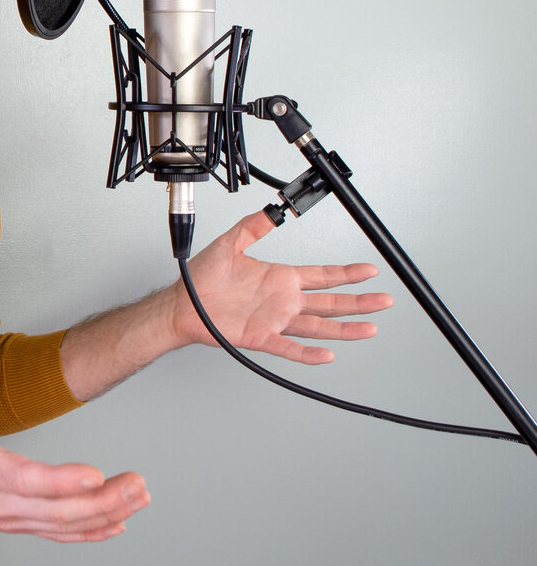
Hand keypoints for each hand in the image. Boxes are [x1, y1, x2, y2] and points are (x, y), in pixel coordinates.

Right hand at [0, 359, 148, 541]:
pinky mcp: (14, 522)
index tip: (95, 475)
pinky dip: (90, 532)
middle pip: (55, 511)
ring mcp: (7, 518)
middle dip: (103, 500)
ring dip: (105, 513)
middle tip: (138, 483)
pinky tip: (117, 524)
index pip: (24, 480)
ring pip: (62, 525)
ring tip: (139, 496)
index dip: (61, 481)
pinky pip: (56, 534)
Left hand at [175, 210, 389, 363]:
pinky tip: (327, 355)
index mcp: (279, 278)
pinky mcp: (260, 337)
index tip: (370, 270)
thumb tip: (270, 210)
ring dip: (343, 329)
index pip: (322, 275)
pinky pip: (288, 347)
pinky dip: (308, 353)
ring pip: (317, 327)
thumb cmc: (202, 278)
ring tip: (369, 329)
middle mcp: (282, 301)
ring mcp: (274, 320)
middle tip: (385, 301)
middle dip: (358, 302)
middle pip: (329, 302)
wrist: (180, 304)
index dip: (347, 273)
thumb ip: (252, 226)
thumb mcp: (230, 243)